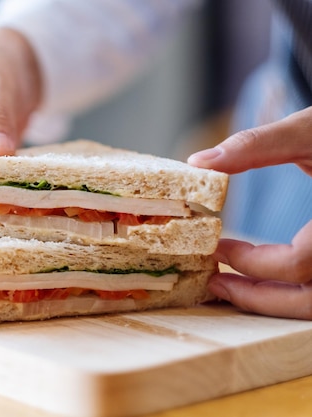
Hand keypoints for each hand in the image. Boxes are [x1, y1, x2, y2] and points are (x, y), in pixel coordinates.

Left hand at [188, 106, 311, 318]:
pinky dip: (294, 294)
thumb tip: (198, 162)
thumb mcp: (308, 131)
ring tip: (233, 288)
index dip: (250, 262)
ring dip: (276, 302)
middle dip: (259, 298)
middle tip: (216, 286)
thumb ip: (256, 145)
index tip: (217, 247)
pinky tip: (265, 280)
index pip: (298, 263)